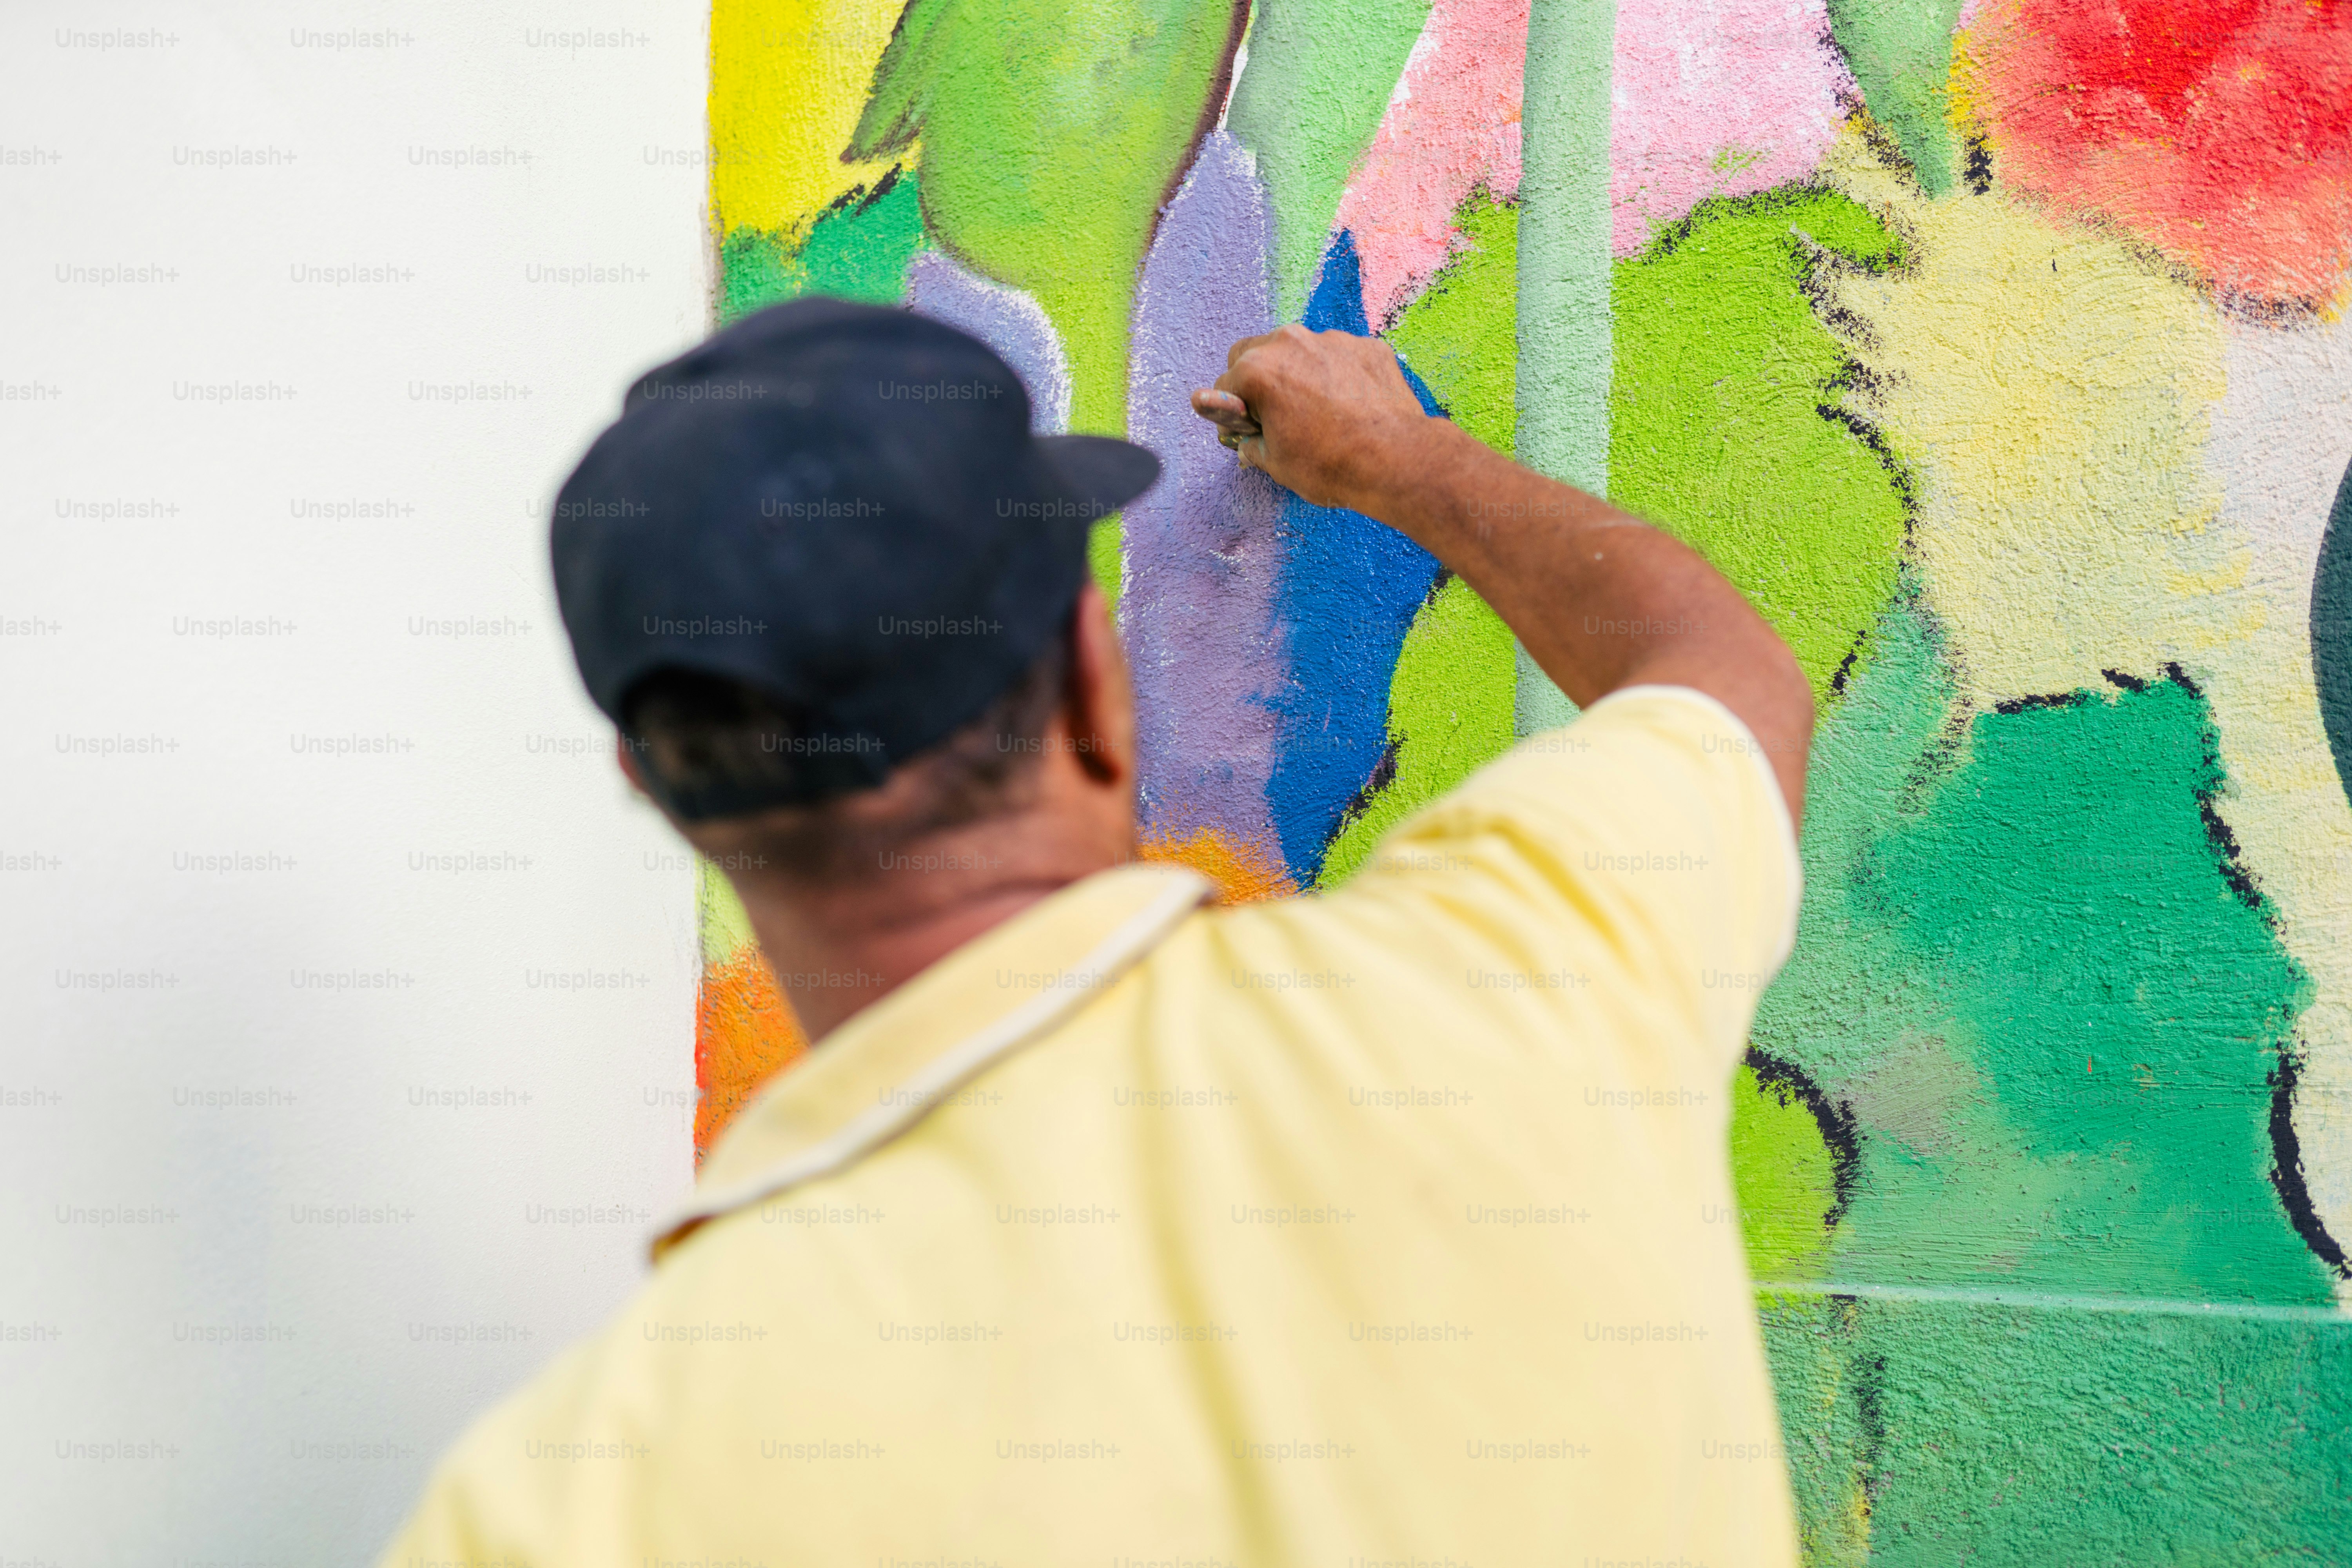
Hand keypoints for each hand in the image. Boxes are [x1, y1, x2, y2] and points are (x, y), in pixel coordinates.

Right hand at [1189, 325, 1429, 508]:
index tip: (1247, 432)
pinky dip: (1337, 375)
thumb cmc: (1330, 464)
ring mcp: (1332, 340)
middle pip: (1254, 353)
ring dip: (1298, 373)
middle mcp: (1291, 342)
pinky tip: (1349, 406)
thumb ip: (1252, 444)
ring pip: (1300, 351)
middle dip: (1256, 381)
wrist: (1395, 460)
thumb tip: (1249, 443)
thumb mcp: (1275, 463)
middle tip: (1274, 416)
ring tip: (1318, 412)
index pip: (1225, 386)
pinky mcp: (1367, 346)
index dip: (1232, 415)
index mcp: (1258, 370)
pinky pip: (1340, 356)